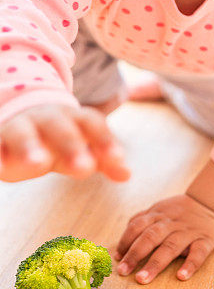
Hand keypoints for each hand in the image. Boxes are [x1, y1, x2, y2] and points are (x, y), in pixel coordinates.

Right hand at [0, 103, 130, 182]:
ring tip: (37, 163)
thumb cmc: (55, 137)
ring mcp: (18, 127)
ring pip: (23, 133)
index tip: (117, 159)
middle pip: (60, 127)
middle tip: (84, 168)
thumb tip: (126, 174)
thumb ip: (102, 159)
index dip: (105, 140)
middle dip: (72, 145)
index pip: (92, 124)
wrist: (17, 114)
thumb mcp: (79, 147)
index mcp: (72, 118)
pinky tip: (1, 169)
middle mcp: (45, 118)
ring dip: (30, 146)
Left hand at [114, 194, 213, 282]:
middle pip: (151, 237)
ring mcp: (188, 231)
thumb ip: (141, 220)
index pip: (138, 226)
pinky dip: (190, 264)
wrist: (210, 202)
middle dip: (135, 254)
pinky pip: (198, 252)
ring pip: (171, 246)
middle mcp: (171, 223)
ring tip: (143, 279)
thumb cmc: (180, 210)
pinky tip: (181, 276)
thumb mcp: (160, 208)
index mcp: (158, 215)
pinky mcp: (205, 240)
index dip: (126, 241)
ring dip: (155, 263)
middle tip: (124, 272)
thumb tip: (122, 243)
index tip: (117, 258)